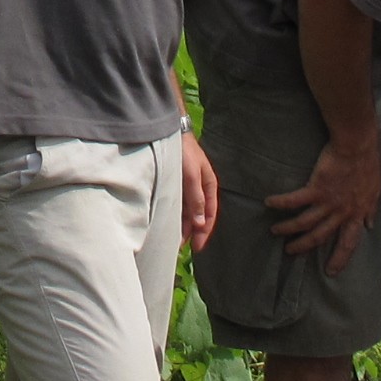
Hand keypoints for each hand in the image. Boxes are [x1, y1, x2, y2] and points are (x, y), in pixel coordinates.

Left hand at [179, 132, 220, 252]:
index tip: (197, 246)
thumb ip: (196, 199)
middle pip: (198, 215)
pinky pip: (180, 204)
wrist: (170, 133)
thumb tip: (199, 223)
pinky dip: (177, 215)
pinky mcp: (178, 184)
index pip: (209, 214)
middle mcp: (200, 188)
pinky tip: (171, 224)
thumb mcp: (192, 176)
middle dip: (193, 231)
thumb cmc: (184, 152)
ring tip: (175, 240)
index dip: (204, 231)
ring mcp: (189, 187)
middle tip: (183, 247)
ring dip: (184, 225)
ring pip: (188, 211)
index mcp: (209, 186)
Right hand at [268, 136, 380, 269]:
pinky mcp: (316, 189)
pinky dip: (281, 202)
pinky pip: (295, 200)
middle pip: (321, 236)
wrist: (357, 146)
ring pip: (306, 223)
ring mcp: (329, 202)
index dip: (340, 259)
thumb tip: (369, 225)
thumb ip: (370, 210)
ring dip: (289, 229)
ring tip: (276, 231)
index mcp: (356, 214)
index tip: (331, 271)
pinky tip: (269, 202)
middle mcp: (342, 212)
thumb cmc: (366, 165)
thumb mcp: (374, 191)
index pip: (349, 243)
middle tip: (291, 253)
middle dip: (305, 247)